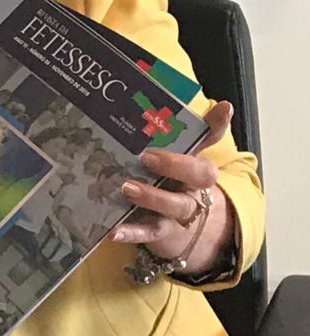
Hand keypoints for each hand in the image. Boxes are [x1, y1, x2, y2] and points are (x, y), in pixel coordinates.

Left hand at [115, 101, 237, 272]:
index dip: (218, 125)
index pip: (212, 141)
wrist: (185, 232)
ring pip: (174, 205)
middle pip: (199, 175)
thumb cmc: (170, 186)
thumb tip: (162, 102)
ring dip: (152, 197)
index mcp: (196, 165)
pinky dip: (132, 232)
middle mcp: (193, 187)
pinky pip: (148, 234)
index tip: (222, 108)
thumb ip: (167, 137)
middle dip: (176, 164)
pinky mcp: (160, 232)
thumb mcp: (171, 162)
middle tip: (147, 157)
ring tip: (127, 188)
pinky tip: (113, 231)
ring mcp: (179, 212)